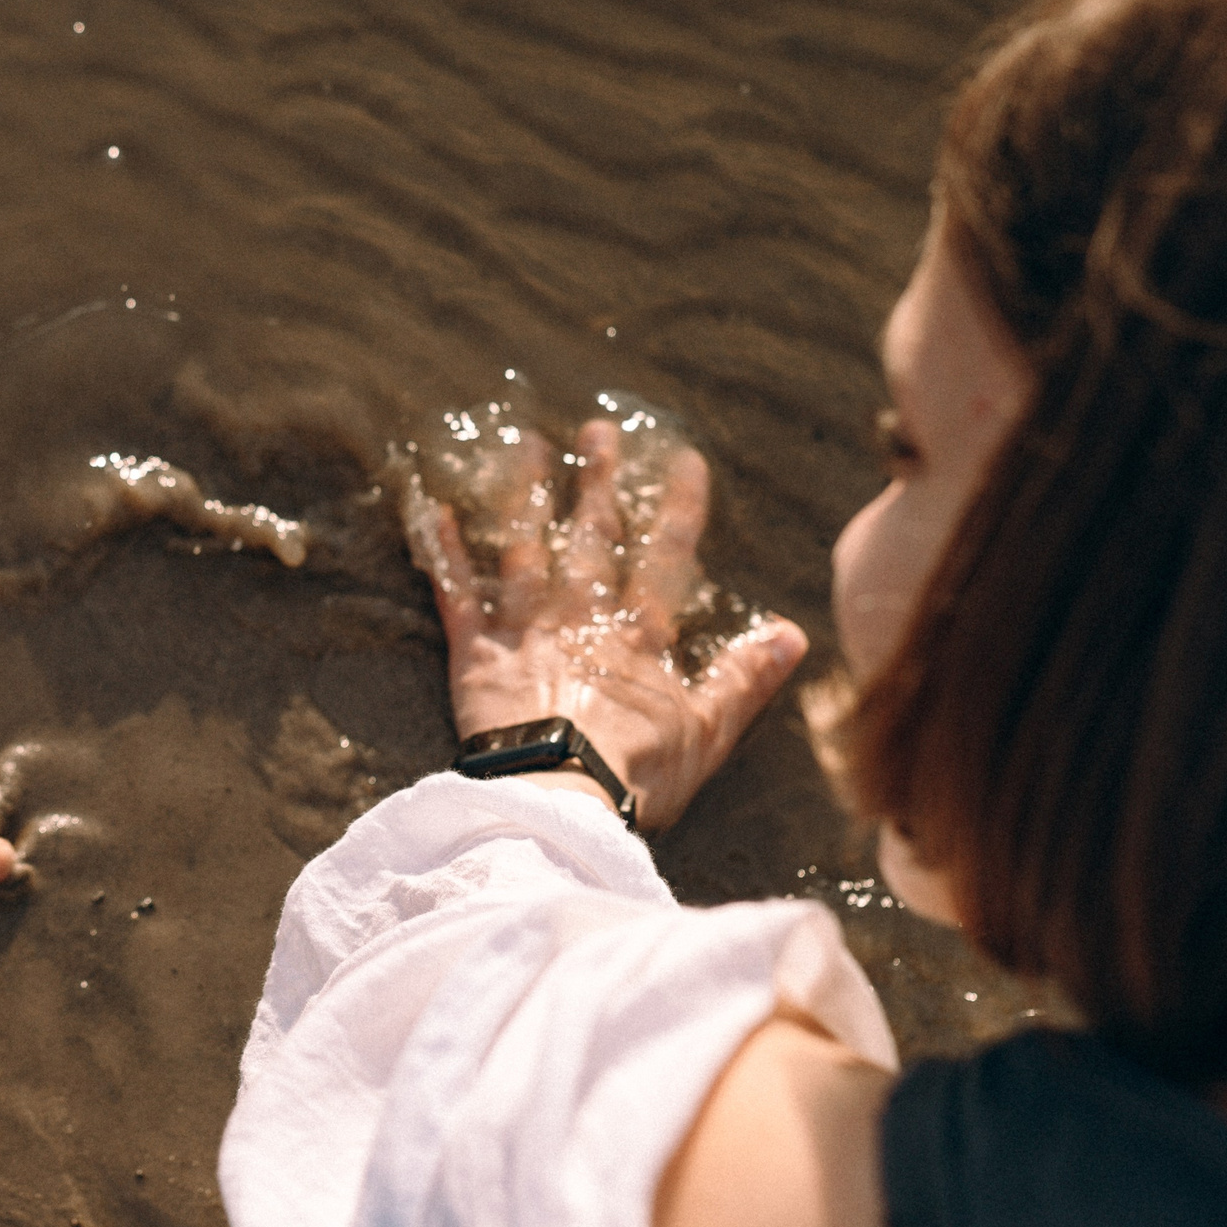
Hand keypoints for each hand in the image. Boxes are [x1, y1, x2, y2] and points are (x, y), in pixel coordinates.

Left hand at [410, 419, 807, 830]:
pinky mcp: (476, 652)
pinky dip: (445, 551)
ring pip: (524, 546)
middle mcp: (581, 617)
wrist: (558, 799)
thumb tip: (791, 634)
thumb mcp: (708, 732)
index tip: (684, 459)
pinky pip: (456, 593)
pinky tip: (434, 509)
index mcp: (638, 635)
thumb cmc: (636, 775)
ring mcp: (526, 628)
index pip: (666, 557)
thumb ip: (744, 678)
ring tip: (522, 443)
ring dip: (523, 493)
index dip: (678, 507)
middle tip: (596, 427)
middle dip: (597, 480)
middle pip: (591, 536)